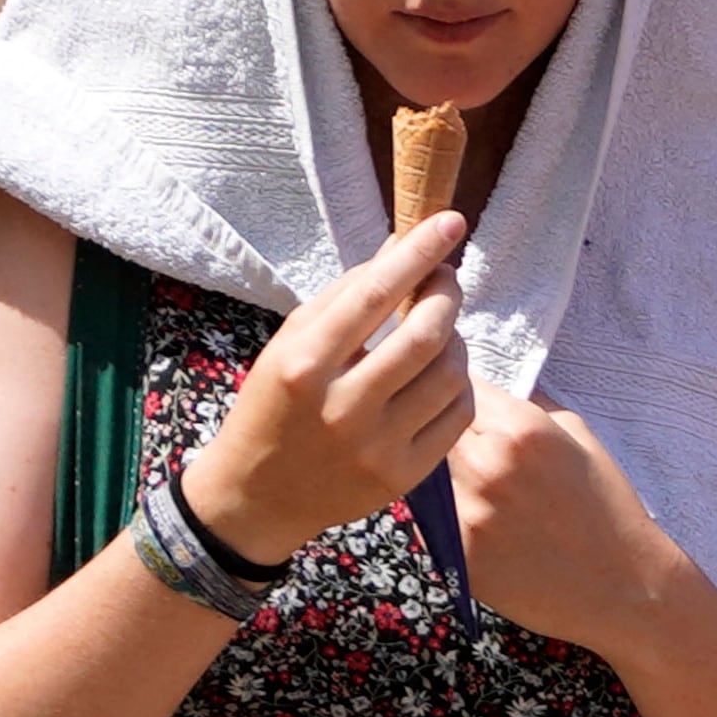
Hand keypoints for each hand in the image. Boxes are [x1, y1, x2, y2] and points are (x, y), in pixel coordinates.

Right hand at [185, 213, 471, 563]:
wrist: (257, 495)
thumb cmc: (274, 404)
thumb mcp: (290, 344)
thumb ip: (344, 296)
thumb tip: (402, 247)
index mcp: (304, 364)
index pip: (374, 294)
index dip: (419, 253)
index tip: (451, 221)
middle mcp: (342, 405)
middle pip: (426, 334)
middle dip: (446, 295)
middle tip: (445, 280)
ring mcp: (376, 445)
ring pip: (451, 373)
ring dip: (456, 338)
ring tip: (438, 330)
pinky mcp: (403, 475)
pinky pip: (458, 414)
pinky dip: (459, 383)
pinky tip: (439, 375)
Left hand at [449, 380, 685, 652]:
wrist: (622, 586)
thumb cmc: (608, 510)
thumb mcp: (583, 439)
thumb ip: (533, 411)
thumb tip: (495, 393)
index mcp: (522, 430)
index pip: (463, 388)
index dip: (464, 395)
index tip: (470, 406)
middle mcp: (488, 464)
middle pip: (437, 429)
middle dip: (449, 435)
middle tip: (477, 455)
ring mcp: (468, 511)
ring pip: (429, 474)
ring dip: (445, 477)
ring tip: (482, 492)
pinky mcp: (458, 551)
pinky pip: (432, 519)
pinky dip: (447, 517)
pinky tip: (484, 526)